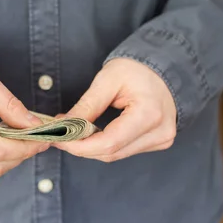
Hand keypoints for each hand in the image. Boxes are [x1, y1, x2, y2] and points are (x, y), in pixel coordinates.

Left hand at [54, 58, 176, 161]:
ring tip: (73, 133)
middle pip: (111, 153)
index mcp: (149, 114)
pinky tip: (93, 134)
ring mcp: (161, 139)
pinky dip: (106, 145)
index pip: (109, 143)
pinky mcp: (158, 142)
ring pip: (116, 154)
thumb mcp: (108, 80)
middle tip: (59, 135)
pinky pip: (125, 150)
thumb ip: (86, 106)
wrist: (164, 67)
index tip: (58, 139)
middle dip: (81, 147)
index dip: (80, 146)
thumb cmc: (138, 68)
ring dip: (92, 147)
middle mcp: (159, 132)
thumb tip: (64, 126)